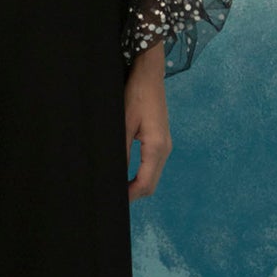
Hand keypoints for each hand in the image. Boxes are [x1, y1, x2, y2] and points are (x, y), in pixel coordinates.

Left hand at [124, 40, 170, 201]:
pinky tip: (126, 174)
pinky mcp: (161, 139)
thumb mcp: (123, 123)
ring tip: (116, 189)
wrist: (149, 73)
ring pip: (152, 176)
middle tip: (112, 199)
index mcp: (156, 147)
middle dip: (133, 195)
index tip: (113, 203)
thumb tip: (113, 174)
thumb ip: (121, 151)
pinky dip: (141, 174)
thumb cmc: (136, 94)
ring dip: (137, 185)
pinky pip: (152, 165)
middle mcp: (164, 149)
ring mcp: (164, 144)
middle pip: (151, 184)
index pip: (145, 184)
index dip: (129, 196)